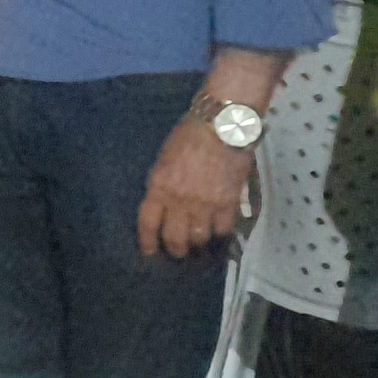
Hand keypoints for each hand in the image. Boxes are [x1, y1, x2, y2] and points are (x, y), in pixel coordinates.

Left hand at [138, 114, 255, 257]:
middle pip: (175, 237)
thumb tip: (165, 202)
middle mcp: (180, 200)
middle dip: (175, 248)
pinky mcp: (229, 202)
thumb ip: (164, 183)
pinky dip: (221, 233)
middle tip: (178, 251)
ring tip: (199, 244)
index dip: (148, 241)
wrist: (222, 125)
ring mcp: (205, 204)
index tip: (149, 251)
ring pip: (199, 238)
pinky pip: (223, 229)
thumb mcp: (165, 158)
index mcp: (159, 186)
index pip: (148, 222)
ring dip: (198, 243)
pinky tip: (219, 231)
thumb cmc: (189, 135)